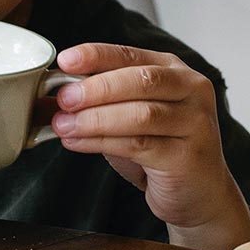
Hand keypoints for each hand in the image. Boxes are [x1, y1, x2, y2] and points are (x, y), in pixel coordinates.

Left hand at [51, 43, 249, 249]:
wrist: (199, 194)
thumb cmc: (161, 149)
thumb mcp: (129, 116)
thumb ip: (100, 101)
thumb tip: (51, 95)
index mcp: (174, 70)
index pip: (131, 54)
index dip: (96, 55)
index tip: (65, 60)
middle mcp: (191, 90)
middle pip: (140, 80)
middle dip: (95, 88)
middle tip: (63, 99)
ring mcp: (195, 122)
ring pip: (140, 114)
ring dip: (95, 119)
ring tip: (64, 125)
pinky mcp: (189, 156)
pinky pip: (139, 145)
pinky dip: (102, 142)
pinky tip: (78, 143)